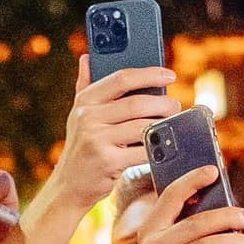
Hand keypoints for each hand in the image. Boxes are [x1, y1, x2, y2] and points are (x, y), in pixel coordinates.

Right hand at [47, 57, 180, 217]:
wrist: (68, 186)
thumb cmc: (81, 148)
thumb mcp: (78, 116)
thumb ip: (84, 87)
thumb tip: (87, 58)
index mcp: (85, 102)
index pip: (121, 78)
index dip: (149, 74)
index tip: (170, 76)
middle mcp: (88, 118)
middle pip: (136, 103)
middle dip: (162, 103)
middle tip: (176, 106)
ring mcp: (96, 140)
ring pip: (142, 127)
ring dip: (163, 126)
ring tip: (173, 125)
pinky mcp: (107, 161)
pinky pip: (141, 151)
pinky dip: (157, 149)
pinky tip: (164, 147)